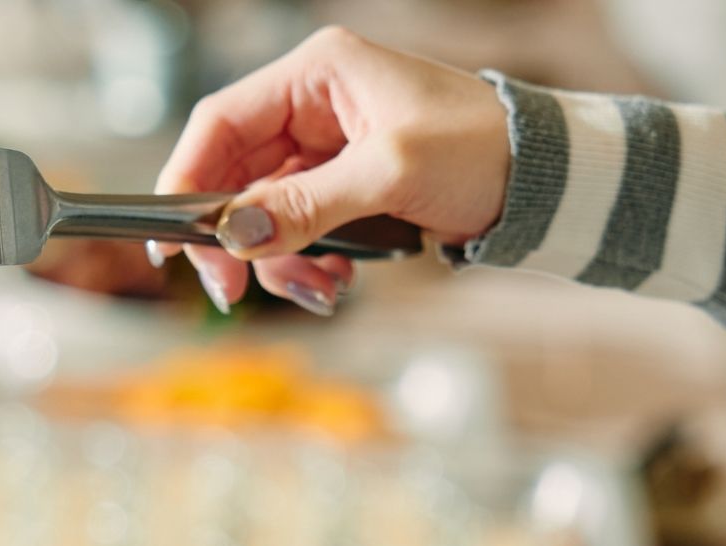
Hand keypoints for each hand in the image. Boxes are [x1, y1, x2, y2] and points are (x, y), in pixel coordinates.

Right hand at [152, 26, 510, 314]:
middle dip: (235, 239)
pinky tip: (336, 280)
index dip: (186, 181)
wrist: (549, 181)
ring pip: (263, 214)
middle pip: (234, 177)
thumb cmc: (485, 151)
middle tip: (234, 290)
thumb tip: (235, 235)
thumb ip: (306, 205)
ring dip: (278, 261)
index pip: (220, 124)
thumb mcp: (390, 174)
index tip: (176, 243)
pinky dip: (306, 262)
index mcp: (318, 75)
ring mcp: (327, 150)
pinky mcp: (343, 187)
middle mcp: (314, 107)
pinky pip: (297, 230)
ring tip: (320, 290)